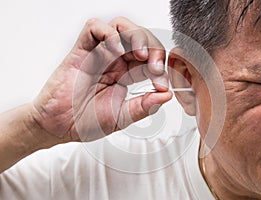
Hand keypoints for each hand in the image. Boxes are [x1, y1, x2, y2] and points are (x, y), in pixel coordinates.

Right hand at [31, 17, 171, 142]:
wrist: (59, 126)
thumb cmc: (85, 121)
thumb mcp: (122, 117)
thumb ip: (144, 106)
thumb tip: (167, 95)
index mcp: (126, 74)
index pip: (151, 58)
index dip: (161, 67)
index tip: (162, 84)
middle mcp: (114, 61)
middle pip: (140, 37)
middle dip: (153, 47)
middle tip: (155, 66)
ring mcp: (98, 54)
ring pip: (120, 26)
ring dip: (135, 35)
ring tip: (139, 54)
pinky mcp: (81, 52)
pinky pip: (94, 28)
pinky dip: (108, 33)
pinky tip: (115, 50)